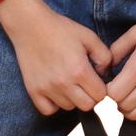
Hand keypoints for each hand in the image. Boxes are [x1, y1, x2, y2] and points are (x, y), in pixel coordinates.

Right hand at [0, 0, 111, 115]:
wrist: (30, 25)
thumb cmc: (60, 29)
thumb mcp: (89, 37)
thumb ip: (105, 56)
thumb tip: (105, 74)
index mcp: (80, 70)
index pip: (100, 95)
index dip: (102, 87)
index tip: (96, 79)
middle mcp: (64, 83)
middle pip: (87, 105)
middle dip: (90, 95)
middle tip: (84, 82)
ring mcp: (47, 88)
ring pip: (69, 107)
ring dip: (72, 98)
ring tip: (69, 82)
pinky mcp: (33, 90)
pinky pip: (48, 110)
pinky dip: (54, 104)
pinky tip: (56, 91)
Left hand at [106, 0, 135, 121]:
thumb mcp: (135, 33)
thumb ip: (117, 50)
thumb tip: (106, 67)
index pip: (114, 94)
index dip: (109, 90)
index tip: (112, 83)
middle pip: (126, 107)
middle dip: (119, 101)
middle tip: (122, 91)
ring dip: (133, 111)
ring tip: (132, 101)